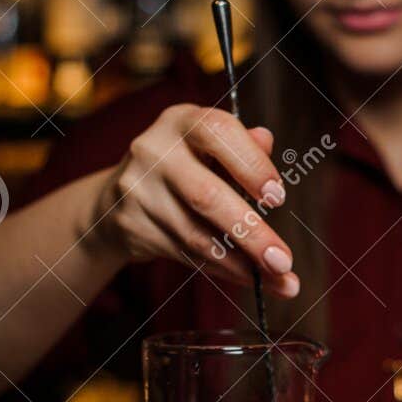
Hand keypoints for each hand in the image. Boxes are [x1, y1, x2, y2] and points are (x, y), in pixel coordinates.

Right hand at [89, 104, 298, 296]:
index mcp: (181, 122)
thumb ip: (243, 146)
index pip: (219, 132)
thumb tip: (267, 142)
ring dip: (242, 263)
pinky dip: (223, 269)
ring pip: (197, 235)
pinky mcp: (134, 227)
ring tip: (278, 279)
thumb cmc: (184, 166)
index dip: (252, 165)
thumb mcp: (211, 147)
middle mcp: (154, 152)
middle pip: (207, 196)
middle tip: (283, 261)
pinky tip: (249, 277)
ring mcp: (140, 192)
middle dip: (251, 233)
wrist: (118, 197)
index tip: (278, 198)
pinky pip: (187, 255)